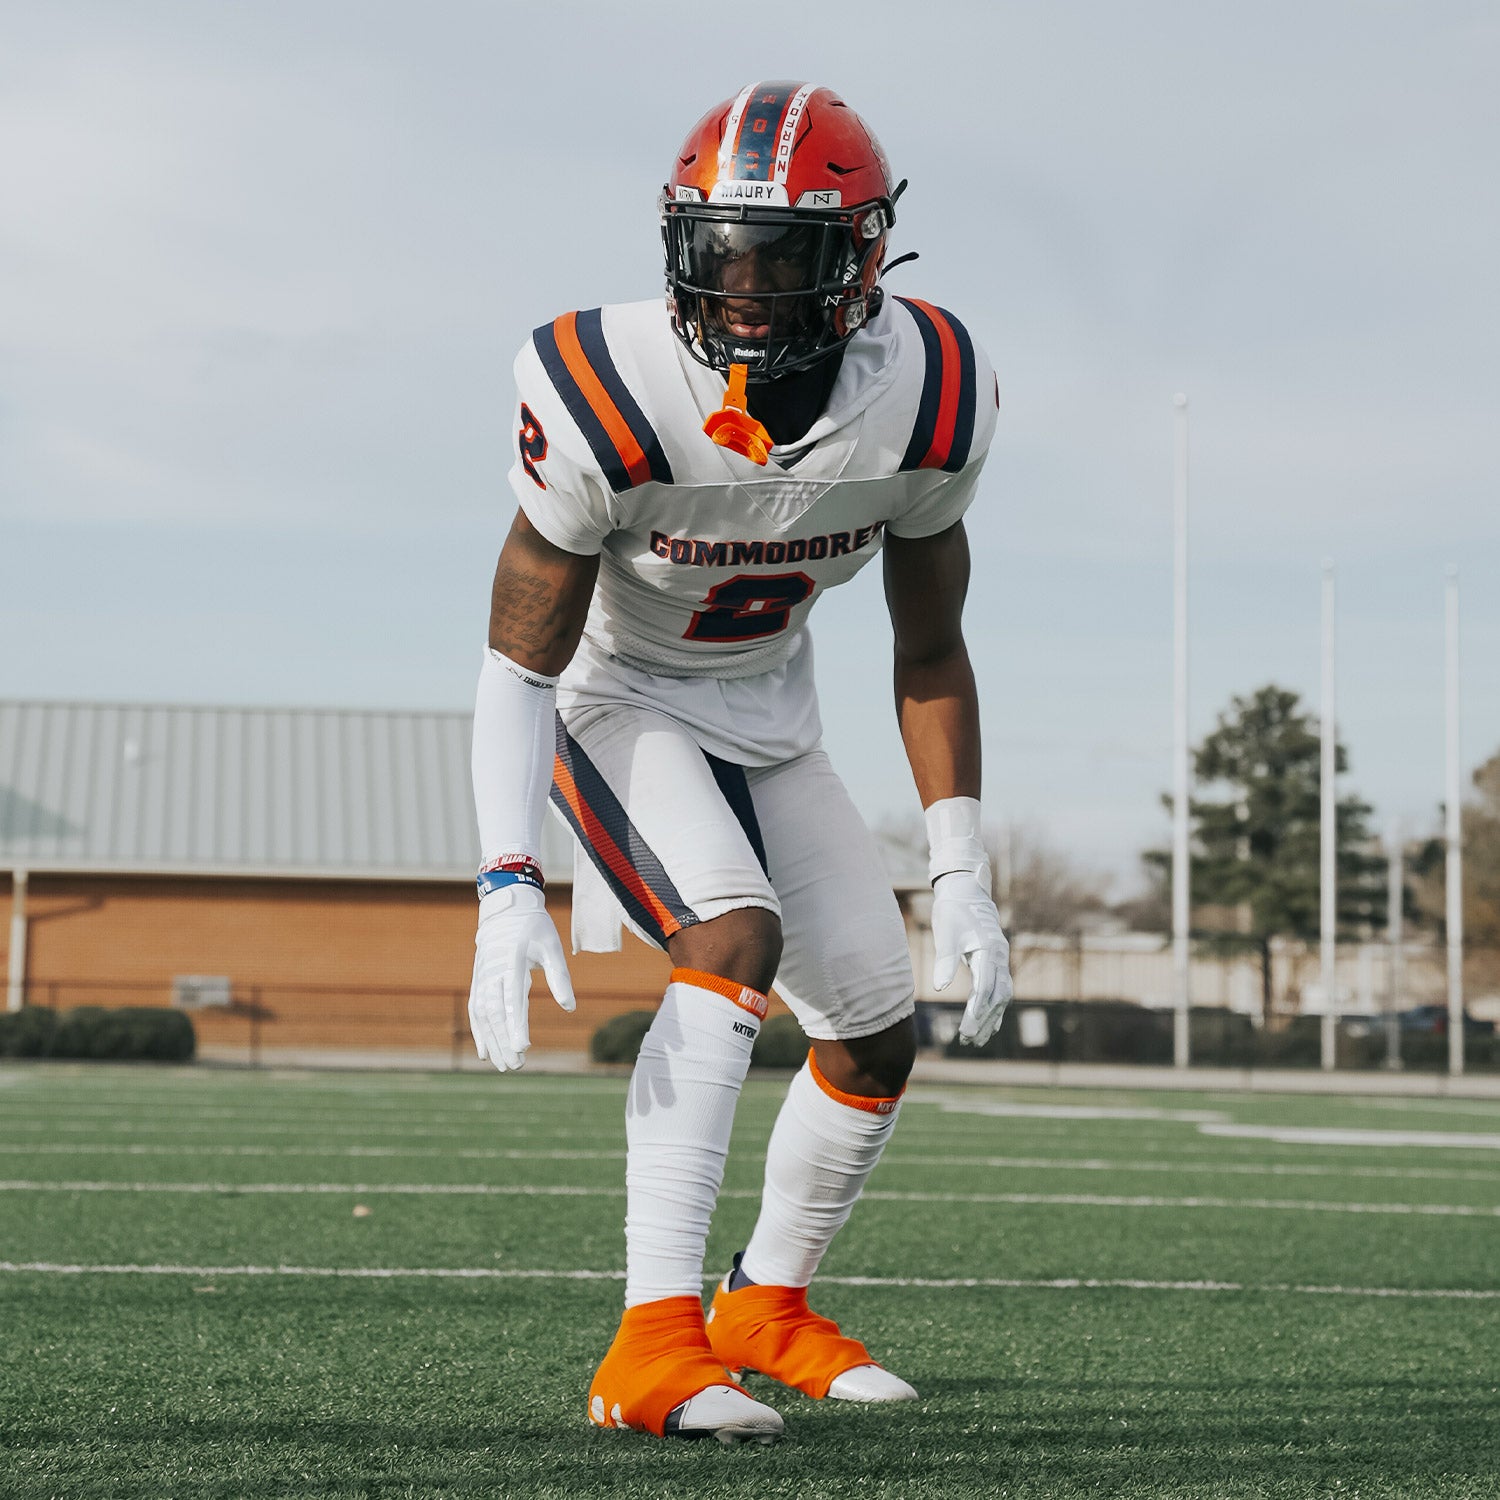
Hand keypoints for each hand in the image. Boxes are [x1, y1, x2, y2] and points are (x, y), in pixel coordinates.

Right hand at [468, 885, 576, 1071]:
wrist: (506, 908)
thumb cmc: (534, 928)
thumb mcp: (552, 946)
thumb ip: (559, 976)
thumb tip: (570, 1007)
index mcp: (512, 961)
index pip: (513, 998)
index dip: (516, 1024)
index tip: (523, 1047)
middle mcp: (492, 971)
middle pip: (495, 1012)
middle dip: (504, 1040)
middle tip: (517, 1065)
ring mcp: (482, 977)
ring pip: (483, 1014)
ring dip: (492, 1041)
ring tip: (503, 1065)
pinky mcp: (478, 981)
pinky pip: (476, 1010)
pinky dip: (479, 1032)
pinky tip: (485, 1052)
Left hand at [930, 871, 1012, 1046]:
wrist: (966, 892)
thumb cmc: (953, 912)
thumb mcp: (945, 933)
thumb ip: (944, 960)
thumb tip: (939, 988)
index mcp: (989, 949)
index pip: (986, 986)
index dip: (978, 1008)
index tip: (968, 1028)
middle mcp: (1000, 956)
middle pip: (997, 995)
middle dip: (984, 1019)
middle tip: (968, 1040)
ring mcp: (1001, 960)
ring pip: (1002, 995)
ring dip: (991, 1018)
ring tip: (977, 1040)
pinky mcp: (996, 962)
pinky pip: (1001, 990)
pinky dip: (995, 1009)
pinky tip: (989, 1026)